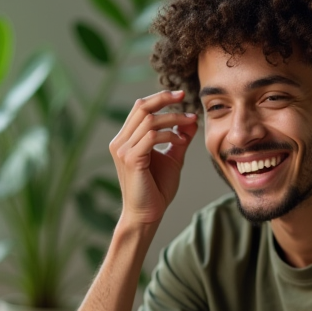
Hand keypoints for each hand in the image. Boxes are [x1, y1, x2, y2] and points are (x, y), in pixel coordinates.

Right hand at [109, 90, 197, 225]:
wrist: (147, 214)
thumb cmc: (157, 189)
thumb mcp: (172, 158)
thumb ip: (179, 139)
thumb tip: (191, 120)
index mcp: (126, 139)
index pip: (140, 108)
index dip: (160, 98)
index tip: (181, 95)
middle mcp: (120, 142)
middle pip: (141, 107)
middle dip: (164, 99)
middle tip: (184, 97)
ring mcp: (123, 150)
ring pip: (149, 121)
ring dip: (173, 119)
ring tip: (189, 122)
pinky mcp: (130, 159)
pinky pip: (151, 137)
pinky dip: (168, 134)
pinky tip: (180, 140)